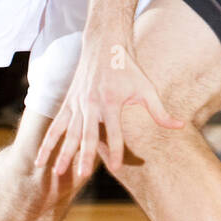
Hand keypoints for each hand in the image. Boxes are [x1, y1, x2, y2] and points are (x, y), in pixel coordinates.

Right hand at [35, 37, 183, 180]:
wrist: (105, 45)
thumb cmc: (129, 69)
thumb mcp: (147, 89)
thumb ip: (160, 112)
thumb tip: (180, 126)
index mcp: (112, 101)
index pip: (114, 131)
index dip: (116, 149)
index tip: (117, 168)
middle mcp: (92, 103)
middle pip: (87, 133)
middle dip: (85, 154)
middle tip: (82, 174)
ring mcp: (77, 104)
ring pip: (68, 132)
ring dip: (62, 152)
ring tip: (57, 173)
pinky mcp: (68, 103)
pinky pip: (56, 126)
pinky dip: (48, 143)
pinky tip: (40, 160)